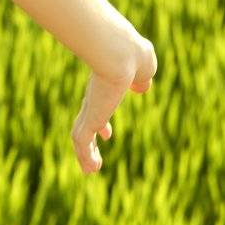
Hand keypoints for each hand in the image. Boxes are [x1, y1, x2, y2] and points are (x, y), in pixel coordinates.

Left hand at [70, 35, 157, 174]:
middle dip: (89, 141)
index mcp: (103, 85)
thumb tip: (141, 86)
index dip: (101, 122)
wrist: (120, 54)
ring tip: (90, 170)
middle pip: (85, 123)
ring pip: (80, 135)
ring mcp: (89, 108)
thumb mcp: (143, 66)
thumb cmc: (133, 56)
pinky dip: (85, 156)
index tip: (106, 134)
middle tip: (92, 158)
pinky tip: (91, 168)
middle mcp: (93, 98)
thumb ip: (141, 77)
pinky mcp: (90, 118)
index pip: (96, 106)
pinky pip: (82, 142)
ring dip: (85, 154)